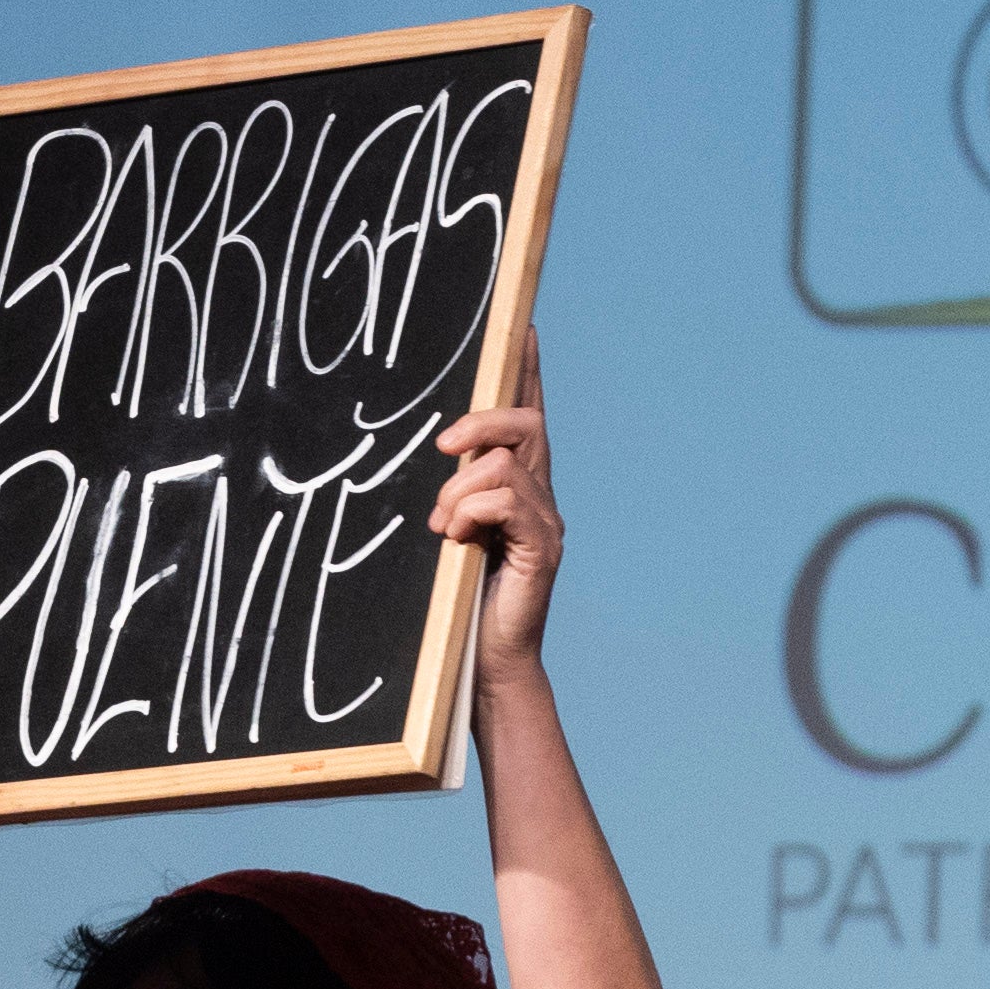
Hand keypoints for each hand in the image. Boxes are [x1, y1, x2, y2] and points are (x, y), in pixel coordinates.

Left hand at [428, 333, 560, 667]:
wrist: (484, 663)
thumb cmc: (462, 601)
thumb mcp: (453, 532)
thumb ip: (457, 493)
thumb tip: (444, 458)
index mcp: (519, 487)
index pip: (527, 416)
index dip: (526, 371)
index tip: (524, 325)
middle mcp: (541, 496)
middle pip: (525, 424)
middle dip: (480, 423)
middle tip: (442, 450)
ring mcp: (547, 521)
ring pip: (507, 464)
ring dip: (460, 489)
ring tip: (442, 527)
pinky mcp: (543, 548)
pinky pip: (507, 502)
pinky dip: (472, 512)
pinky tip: (456, 540)